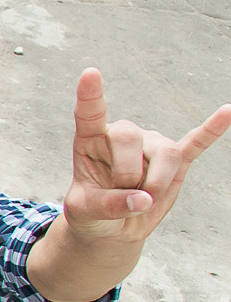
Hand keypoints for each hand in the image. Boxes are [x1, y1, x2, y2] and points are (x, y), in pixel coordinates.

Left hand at [58, 68, 230, 246]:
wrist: (114, 228)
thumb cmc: (92, 212)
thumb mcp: (85, 212)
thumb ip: (108, 205)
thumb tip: (144, 199)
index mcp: (91, 140)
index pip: (90, 113)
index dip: (90, 95)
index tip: (90, 73)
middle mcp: (123, 134)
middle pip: (130, 138)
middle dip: (127, 175)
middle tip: (122, 196)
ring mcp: (151, 145)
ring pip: (165, 153)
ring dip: (156, 183)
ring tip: (143, 199)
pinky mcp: (177, 160)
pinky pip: (197, 142)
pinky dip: (212, 129)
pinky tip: (227, 112)